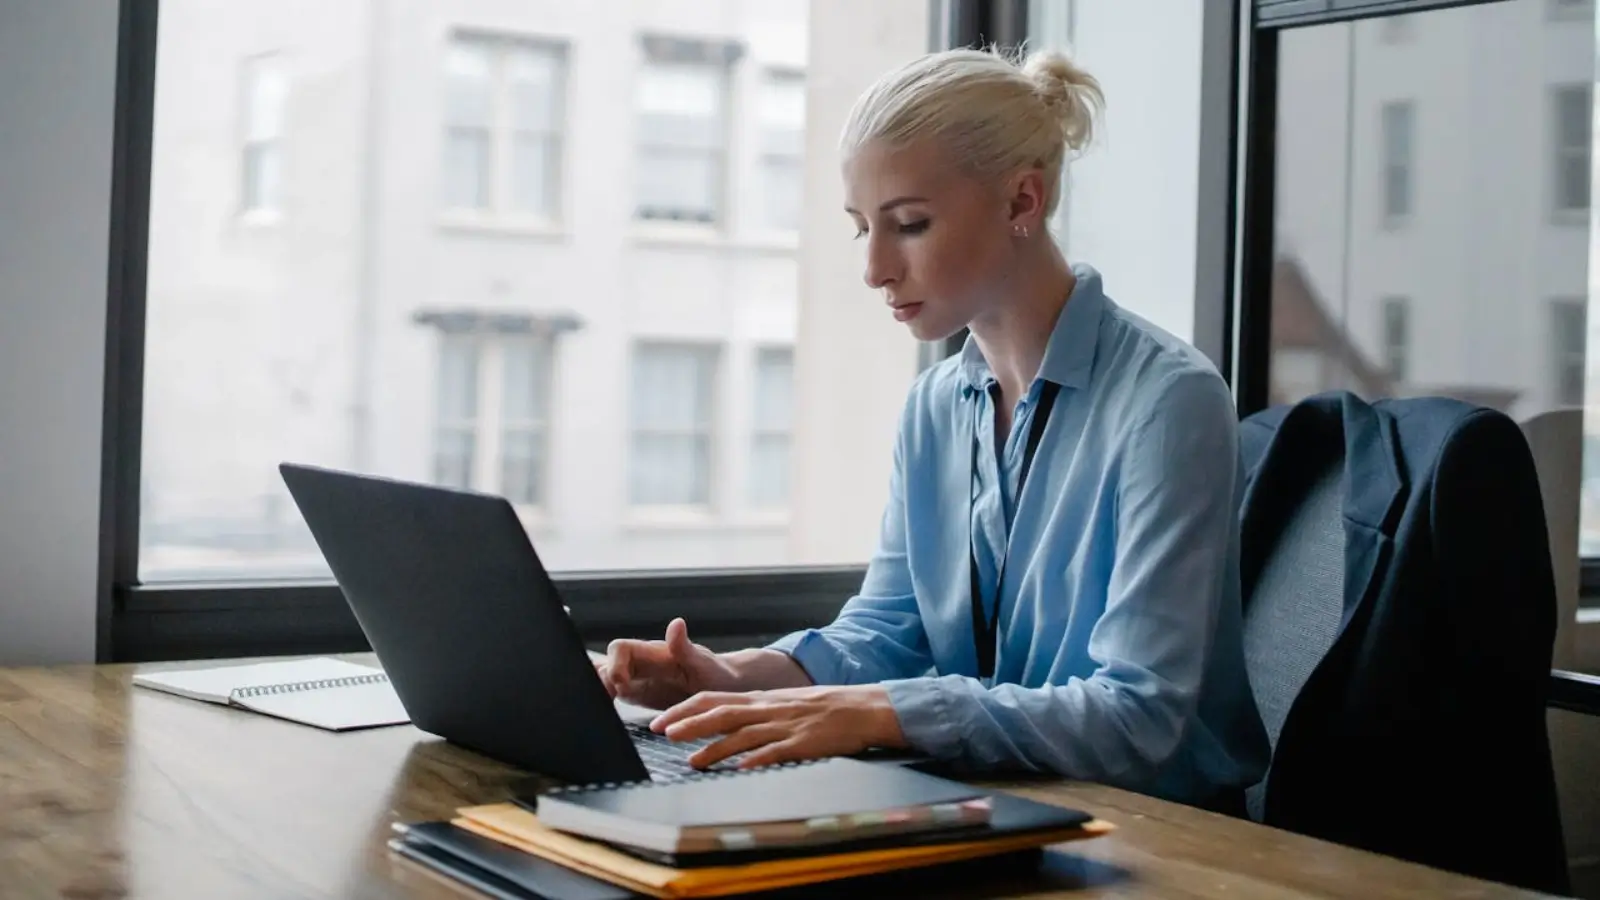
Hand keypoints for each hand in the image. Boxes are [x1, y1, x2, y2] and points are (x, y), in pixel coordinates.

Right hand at [596, 618, 740, 709]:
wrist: (724, 688)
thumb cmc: (716, 674)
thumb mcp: (704, 664)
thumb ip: (685, 648)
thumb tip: (676, 623)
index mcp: (654, 654)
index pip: (620, 648)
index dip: (613, 664)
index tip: (621, 683)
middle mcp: (641, 664)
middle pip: (606, 664)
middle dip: (601, 681)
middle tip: (609, 701)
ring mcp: (637, 680)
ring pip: (605, 679)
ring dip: (600, 692)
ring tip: (604, 709)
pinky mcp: (637, 695)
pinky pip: (613, 693)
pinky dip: (605, 701)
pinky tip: (606, 716)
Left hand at [649, 685, 907, 769]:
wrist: (864, 708)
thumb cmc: (825, 707)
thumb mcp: (785, 702)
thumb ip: (757, 712)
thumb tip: (727, 723)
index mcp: (762, 698)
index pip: (714, 699)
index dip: (684, 709)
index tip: (661, 721)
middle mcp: (768, 709)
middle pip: (721, 713)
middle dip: (689, 724)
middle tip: (662, 733)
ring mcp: (785, 726)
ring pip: (742, 734)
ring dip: (715, 747)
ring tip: (692, 761)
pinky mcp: (803, 743)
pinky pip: (776, 751)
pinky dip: (757, 759)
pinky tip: (741, 767)